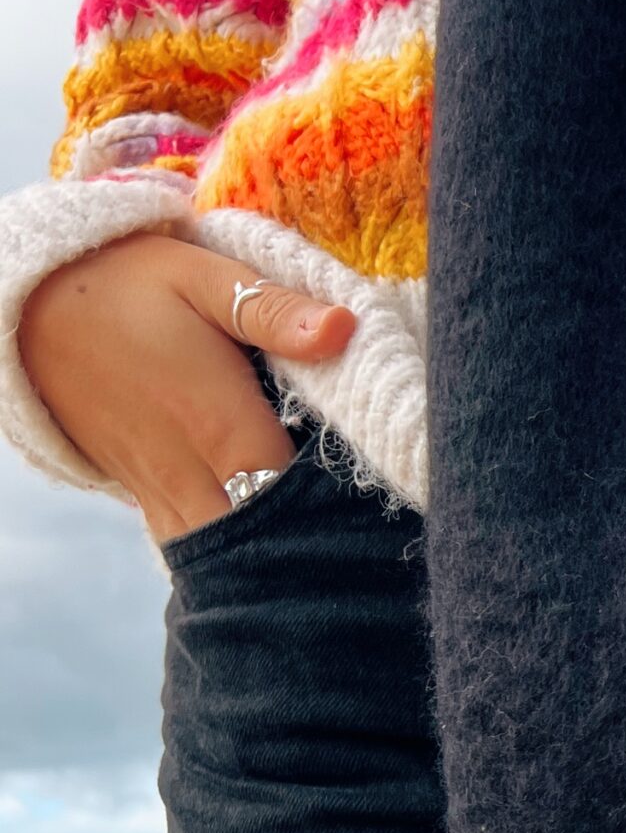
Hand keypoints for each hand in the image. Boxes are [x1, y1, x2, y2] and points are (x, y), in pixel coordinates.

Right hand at [19, 233, 356, 544]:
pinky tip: (265, 538)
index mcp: (219, 423)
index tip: (383, 490)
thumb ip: (273, 311)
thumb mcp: (203, 278)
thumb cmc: (127, 284)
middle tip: (361, 534)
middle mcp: (190, 471)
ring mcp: (161, 491)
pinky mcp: (142, 495)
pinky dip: (228, 549)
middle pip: (262, 541)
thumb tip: (346, 327)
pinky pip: (189, 542)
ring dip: (270, 554)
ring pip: (222, 554)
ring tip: (319, 542)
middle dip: (310, 545)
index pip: (293, 495)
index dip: (340, 507)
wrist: (33, 307)